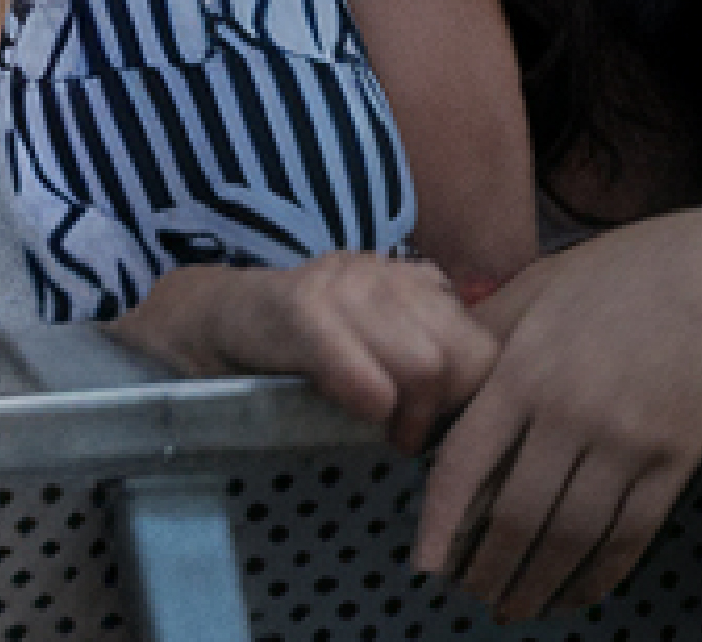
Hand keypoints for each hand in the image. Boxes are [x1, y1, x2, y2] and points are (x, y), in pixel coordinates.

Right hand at [116, 254, 492, 452]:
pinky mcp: (299, 307)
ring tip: (380, 427)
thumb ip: (431, 352)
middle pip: (463, 358)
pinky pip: (365, 375)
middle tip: (406, 433)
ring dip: (406, 415)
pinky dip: (366, 403)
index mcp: (407, 278)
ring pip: (424, 365)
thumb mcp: (376, 341)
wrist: (206, 320)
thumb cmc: (300, 349)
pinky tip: (350, 409)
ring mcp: (338, 282)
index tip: (439, 424)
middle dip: (444, 410)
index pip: (485, 347)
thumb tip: (495, 403)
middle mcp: (379, 269)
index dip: (474, 397)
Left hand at [420, 207, 701, 616]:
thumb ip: (488, 336)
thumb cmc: (617, 275)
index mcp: (523, 370)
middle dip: (490, 564)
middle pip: (518, 513)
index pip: (468, 460)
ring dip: (540, 580)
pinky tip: (578, 593)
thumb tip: (444, 376)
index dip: (441, 518)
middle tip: (472, 594)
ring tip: (516, 606)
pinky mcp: (672, 464)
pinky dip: (601, 573)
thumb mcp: (537, 289)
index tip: (425, 562)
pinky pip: (631, 534)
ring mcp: (625, 445)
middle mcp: (568, 416)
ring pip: (574, 535)